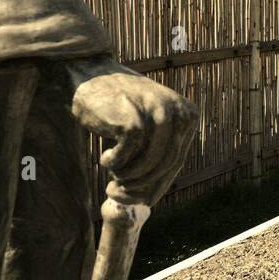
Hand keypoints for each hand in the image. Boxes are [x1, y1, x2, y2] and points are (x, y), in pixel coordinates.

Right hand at [63, 55, 198, 205]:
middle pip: (165, 166)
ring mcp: (158, 115)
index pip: (177, 161)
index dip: (157, 185)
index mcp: (188, 115)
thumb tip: (145, 202)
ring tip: (113, 170)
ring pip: (147, 166)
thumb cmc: (118, 108)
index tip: (141, 201)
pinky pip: (126, 158)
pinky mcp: (135, 121)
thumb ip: (153, 158)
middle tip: (117, 194)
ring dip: (126, 176)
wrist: (90, 76)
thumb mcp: (146, 130)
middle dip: (141, 186)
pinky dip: (114, 164)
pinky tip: (106, 157)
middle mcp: (179, 113)